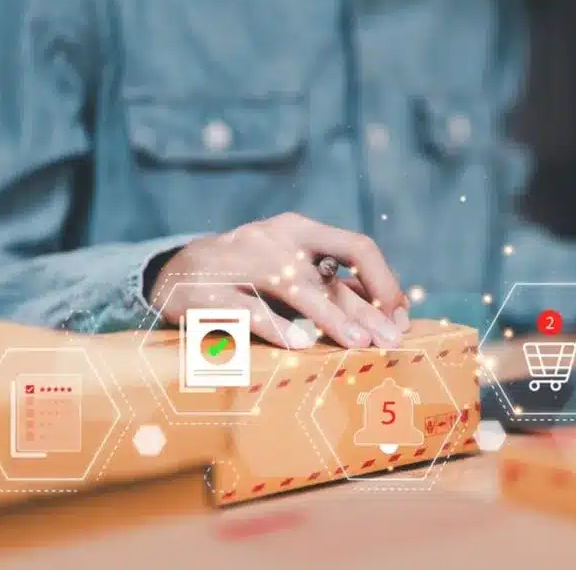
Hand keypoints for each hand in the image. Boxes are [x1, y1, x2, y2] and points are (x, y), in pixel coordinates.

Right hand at [149, 213, 410, 349]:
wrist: (174, 271)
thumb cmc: (249, 273)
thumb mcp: (290, 266)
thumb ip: (332, 284)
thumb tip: (389, 312)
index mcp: (299, 231)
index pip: (356, 247)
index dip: (383, 281)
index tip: (400, 315)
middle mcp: (274, 241)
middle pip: (330, 277)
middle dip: (365, 311)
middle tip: (390, 341)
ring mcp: (241, 264)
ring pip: (296, 291)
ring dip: (331, 318)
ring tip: (356, 343)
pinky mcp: (210, 292)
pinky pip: (249, 311)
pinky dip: (276, 327)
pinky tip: (299, 345)